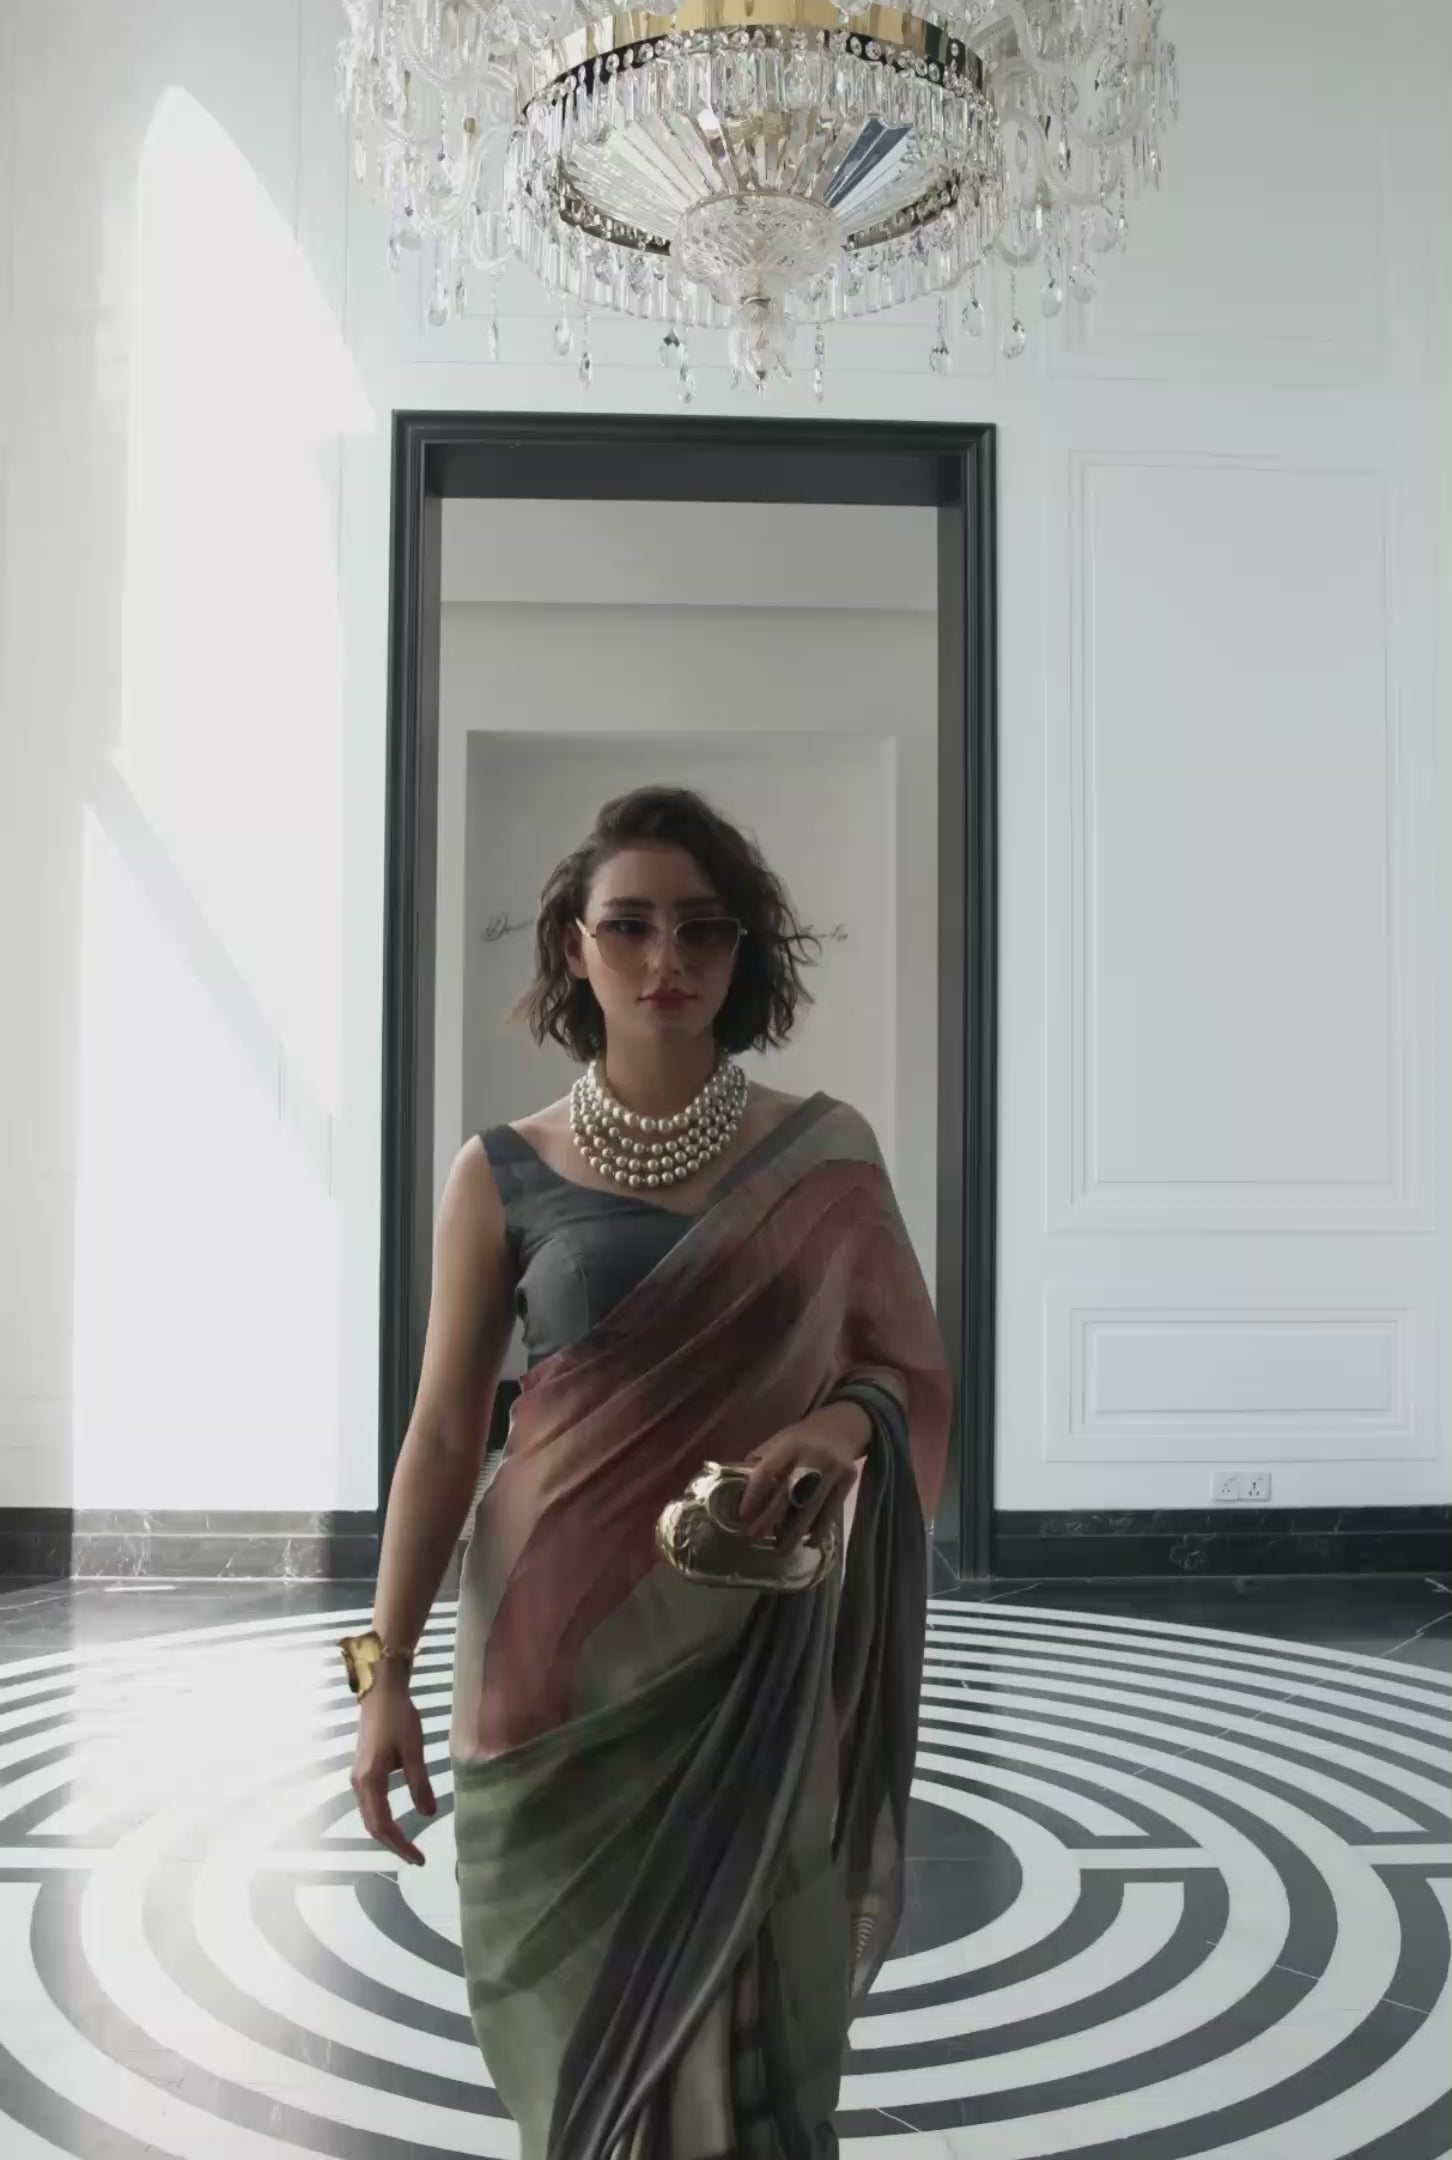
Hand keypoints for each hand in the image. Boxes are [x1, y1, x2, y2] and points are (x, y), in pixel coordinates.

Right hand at [350, 1666, 436, 1867]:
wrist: (380, 1693)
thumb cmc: (399, 1718)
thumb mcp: (414, 1750)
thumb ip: (420, 1783)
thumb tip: (429, 1815)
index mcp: (370, 1781)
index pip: (383, 1825)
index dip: (400, 1845)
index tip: (419, 1858)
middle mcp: (359, 1784)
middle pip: (373, 1825)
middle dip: (394, 1844)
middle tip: (416, 1858)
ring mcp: (358, 1778)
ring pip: (370, 1816)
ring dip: (388, 1834)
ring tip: (409, 1846)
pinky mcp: (362, 1772)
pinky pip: (370, 1806)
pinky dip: (383, 1820)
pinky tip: (397, 1823)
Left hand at [739, 1400, 872, 1553]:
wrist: (844, 1425)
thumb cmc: (804, 1437)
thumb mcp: (781, 1439)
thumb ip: (763, 1461)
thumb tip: (739, 1488)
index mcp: (790, 1444)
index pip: (768, 1470)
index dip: (754, 1495)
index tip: (743, 1516)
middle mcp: (813, 1456)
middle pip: (789, 1493)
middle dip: (770, 1519)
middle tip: (754, 1538)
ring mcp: (833, 1469)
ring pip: (811, 1507)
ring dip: (794, 1532)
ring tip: (780, 1550)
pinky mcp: (848, 1480)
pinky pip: (831, 1511)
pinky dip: (819, 1529)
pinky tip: (808, 1542)